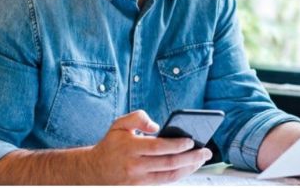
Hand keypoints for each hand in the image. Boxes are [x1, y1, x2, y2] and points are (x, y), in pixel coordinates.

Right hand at [87, 110, 211, 183]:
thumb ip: (137, 118)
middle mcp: (134, 166)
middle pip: (168, 164)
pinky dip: (179, 175)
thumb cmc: (111, 144)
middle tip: (206, 152)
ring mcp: (138, 179)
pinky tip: (189, 167)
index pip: (158, 147)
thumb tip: (155, 126)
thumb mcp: (119, 125)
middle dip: (190, 158)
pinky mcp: (140, 187)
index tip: (191, 141)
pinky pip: (164, 182)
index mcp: (130, 148)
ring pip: (169, 176)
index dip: (177, 145)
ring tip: (202, 160)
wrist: (93, 170)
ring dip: (188, 169)